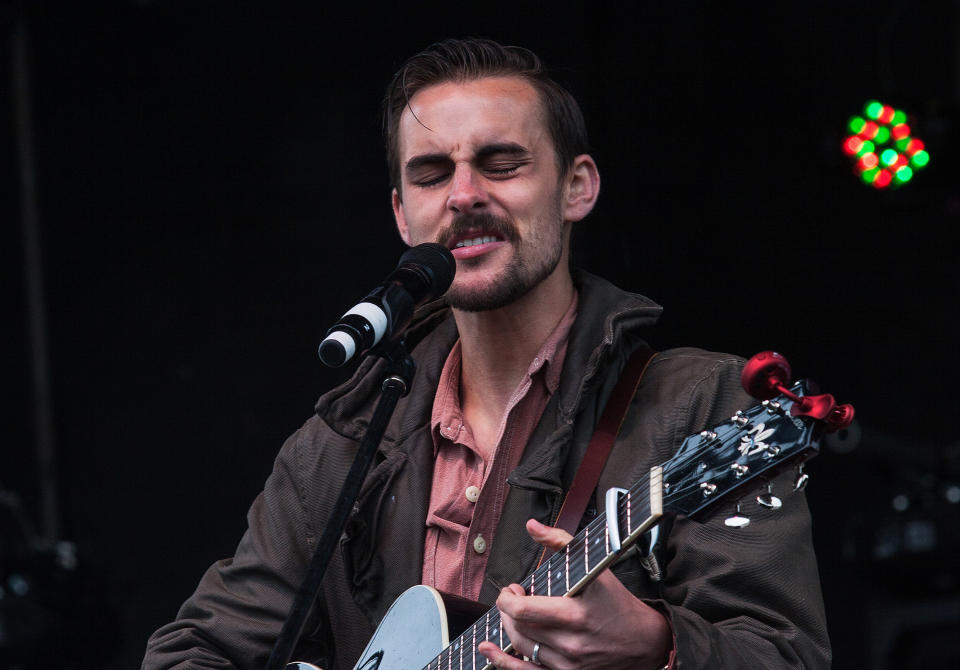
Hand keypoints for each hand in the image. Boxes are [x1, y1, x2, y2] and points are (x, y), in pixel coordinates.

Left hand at [477, 519, 671, 669]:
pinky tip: (489, 651)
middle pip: (518, 627)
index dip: (507, 598)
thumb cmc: (619, 603)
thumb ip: (561, 543)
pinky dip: (505, 663)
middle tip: (514, 597)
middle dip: (508, 609)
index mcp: (574, 615)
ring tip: (511, 615)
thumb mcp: (595, 569)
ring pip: (521, 647)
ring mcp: (568, 665)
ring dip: (508, 629)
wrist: (647, 642)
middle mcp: (570, 643)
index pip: (522, 610)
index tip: (512, 589)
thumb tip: (532, 526)